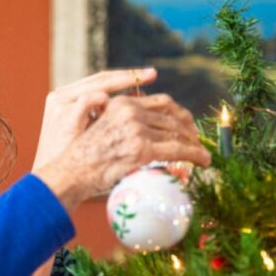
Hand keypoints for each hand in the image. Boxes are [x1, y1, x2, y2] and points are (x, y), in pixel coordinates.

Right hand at [34, 83, 209, 212]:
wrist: (71, 173)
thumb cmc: (85, 159)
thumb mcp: (103, 131)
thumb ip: (123, 125)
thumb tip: (148, 133)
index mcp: (121, 104)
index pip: (161, 102)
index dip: (180, 113)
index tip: (189, 125)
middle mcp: (130, 111)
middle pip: (172, 116)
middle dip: (189, 129)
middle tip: (198, 141)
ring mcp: (136, 129)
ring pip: (177, 133)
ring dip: (194, 144)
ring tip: (203, 154)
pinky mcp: (142, 148)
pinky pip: (177, 149)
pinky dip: (195, 155)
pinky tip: (204, 161)